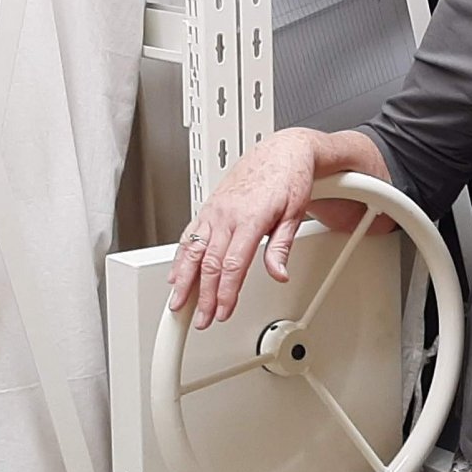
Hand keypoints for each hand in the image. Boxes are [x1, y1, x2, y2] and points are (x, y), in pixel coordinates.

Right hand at [167, 130, 318, 329]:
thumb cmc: (290, 177)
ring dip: (183, 280)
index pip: (232, 264)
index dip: (224, 292)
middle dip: (202, 296)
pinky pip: (189, 235)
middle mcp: (227, 215)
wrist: (281, 151)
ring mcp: (214, 211)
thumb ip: (282, 247)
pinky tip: (176, 274)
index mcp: (250, 218)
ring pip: (192, 250)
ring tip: (177, 304)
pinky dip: (180, 258)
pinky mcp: (209, 208)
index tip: (221, 312)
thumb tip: (279, 274)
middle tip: (201, 320)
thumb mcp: (295, 213)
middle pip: (208, 263)